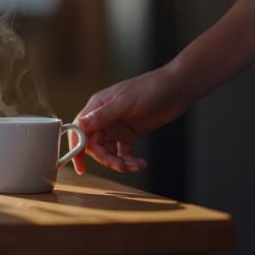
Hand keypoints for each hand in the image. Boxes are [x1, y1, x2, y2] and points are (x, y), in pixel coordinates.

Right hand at [68, 65, 191, 173]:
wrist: (177, 88)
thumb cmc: (150, 88)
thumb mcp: (125, 102)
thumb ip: (102, 115)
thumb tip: (79, 125)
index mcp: (97, 106)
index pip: (80, 130)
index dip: (77, 148)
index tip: (80, 166)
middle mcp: (104, 118)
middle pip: (94, 145)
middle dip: (105, 158)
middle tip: (120, 166)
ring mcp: (117, 127)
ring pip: (109, 151)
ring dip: (119, 162)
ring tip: (134, 166)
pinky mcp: (131, 134)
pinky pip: (124, 152)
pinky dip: (130, 161)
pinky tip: (141, 164)